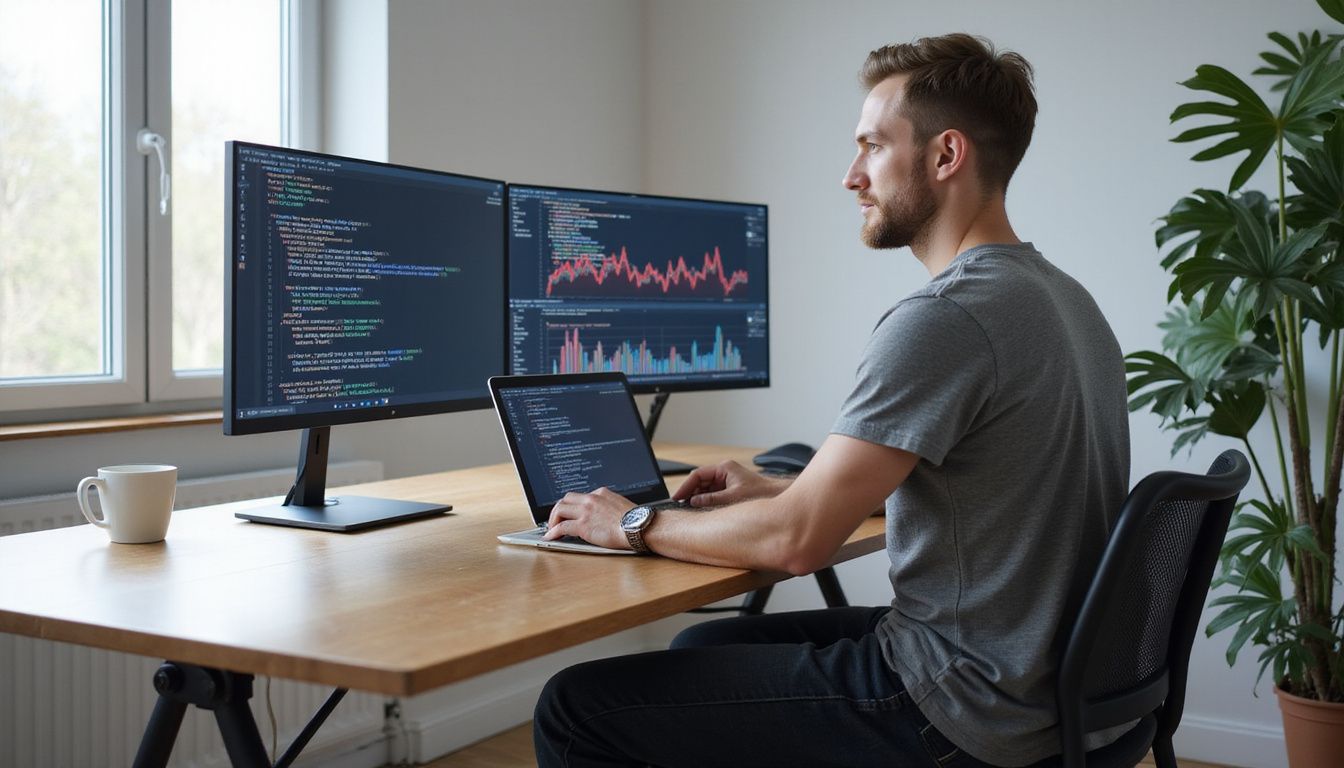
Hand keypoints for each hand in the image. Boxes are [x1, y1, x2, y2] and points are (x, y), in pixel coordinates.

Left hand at [544, 487, 635, 548]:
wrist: (640, 526)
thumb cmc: (636, 521)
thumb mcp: (621, 506)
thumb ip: (609, 507)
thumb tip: (605, 517)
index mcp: (601, 493)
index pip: (580, 497)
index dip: (573, 506)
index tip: (570, 513)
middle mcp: (591, 499)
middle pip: (566, 499)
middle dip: (559, 510)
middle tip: (556, 520)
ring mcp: (586, 511)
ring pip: (560, 509)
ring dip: (553, 519)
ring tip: (552, 529)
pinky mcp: (583, 525)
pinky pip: (561, 527)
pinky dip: (553, 532)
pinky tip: (550, 537)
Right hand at [672, 460, 790, 507]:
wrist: (777, 496)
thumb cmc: (760, 493)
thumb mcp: (733, 497)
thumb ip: (712, 499)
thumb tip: (693, 501)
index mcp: (725, 468)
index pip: (698, 474)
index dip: (686, 486)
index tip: (678, 497)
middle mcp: (724, 472)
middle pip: (699, 481)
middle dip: (689, 492)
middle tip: (679, 504)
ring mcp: (726, 481)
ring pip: (704, 488)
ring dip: (696, 497)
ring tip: (687, 508)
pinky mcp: (728, 489)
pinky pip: (711, 494)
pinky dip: (704, 501)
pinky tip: (699, 509)